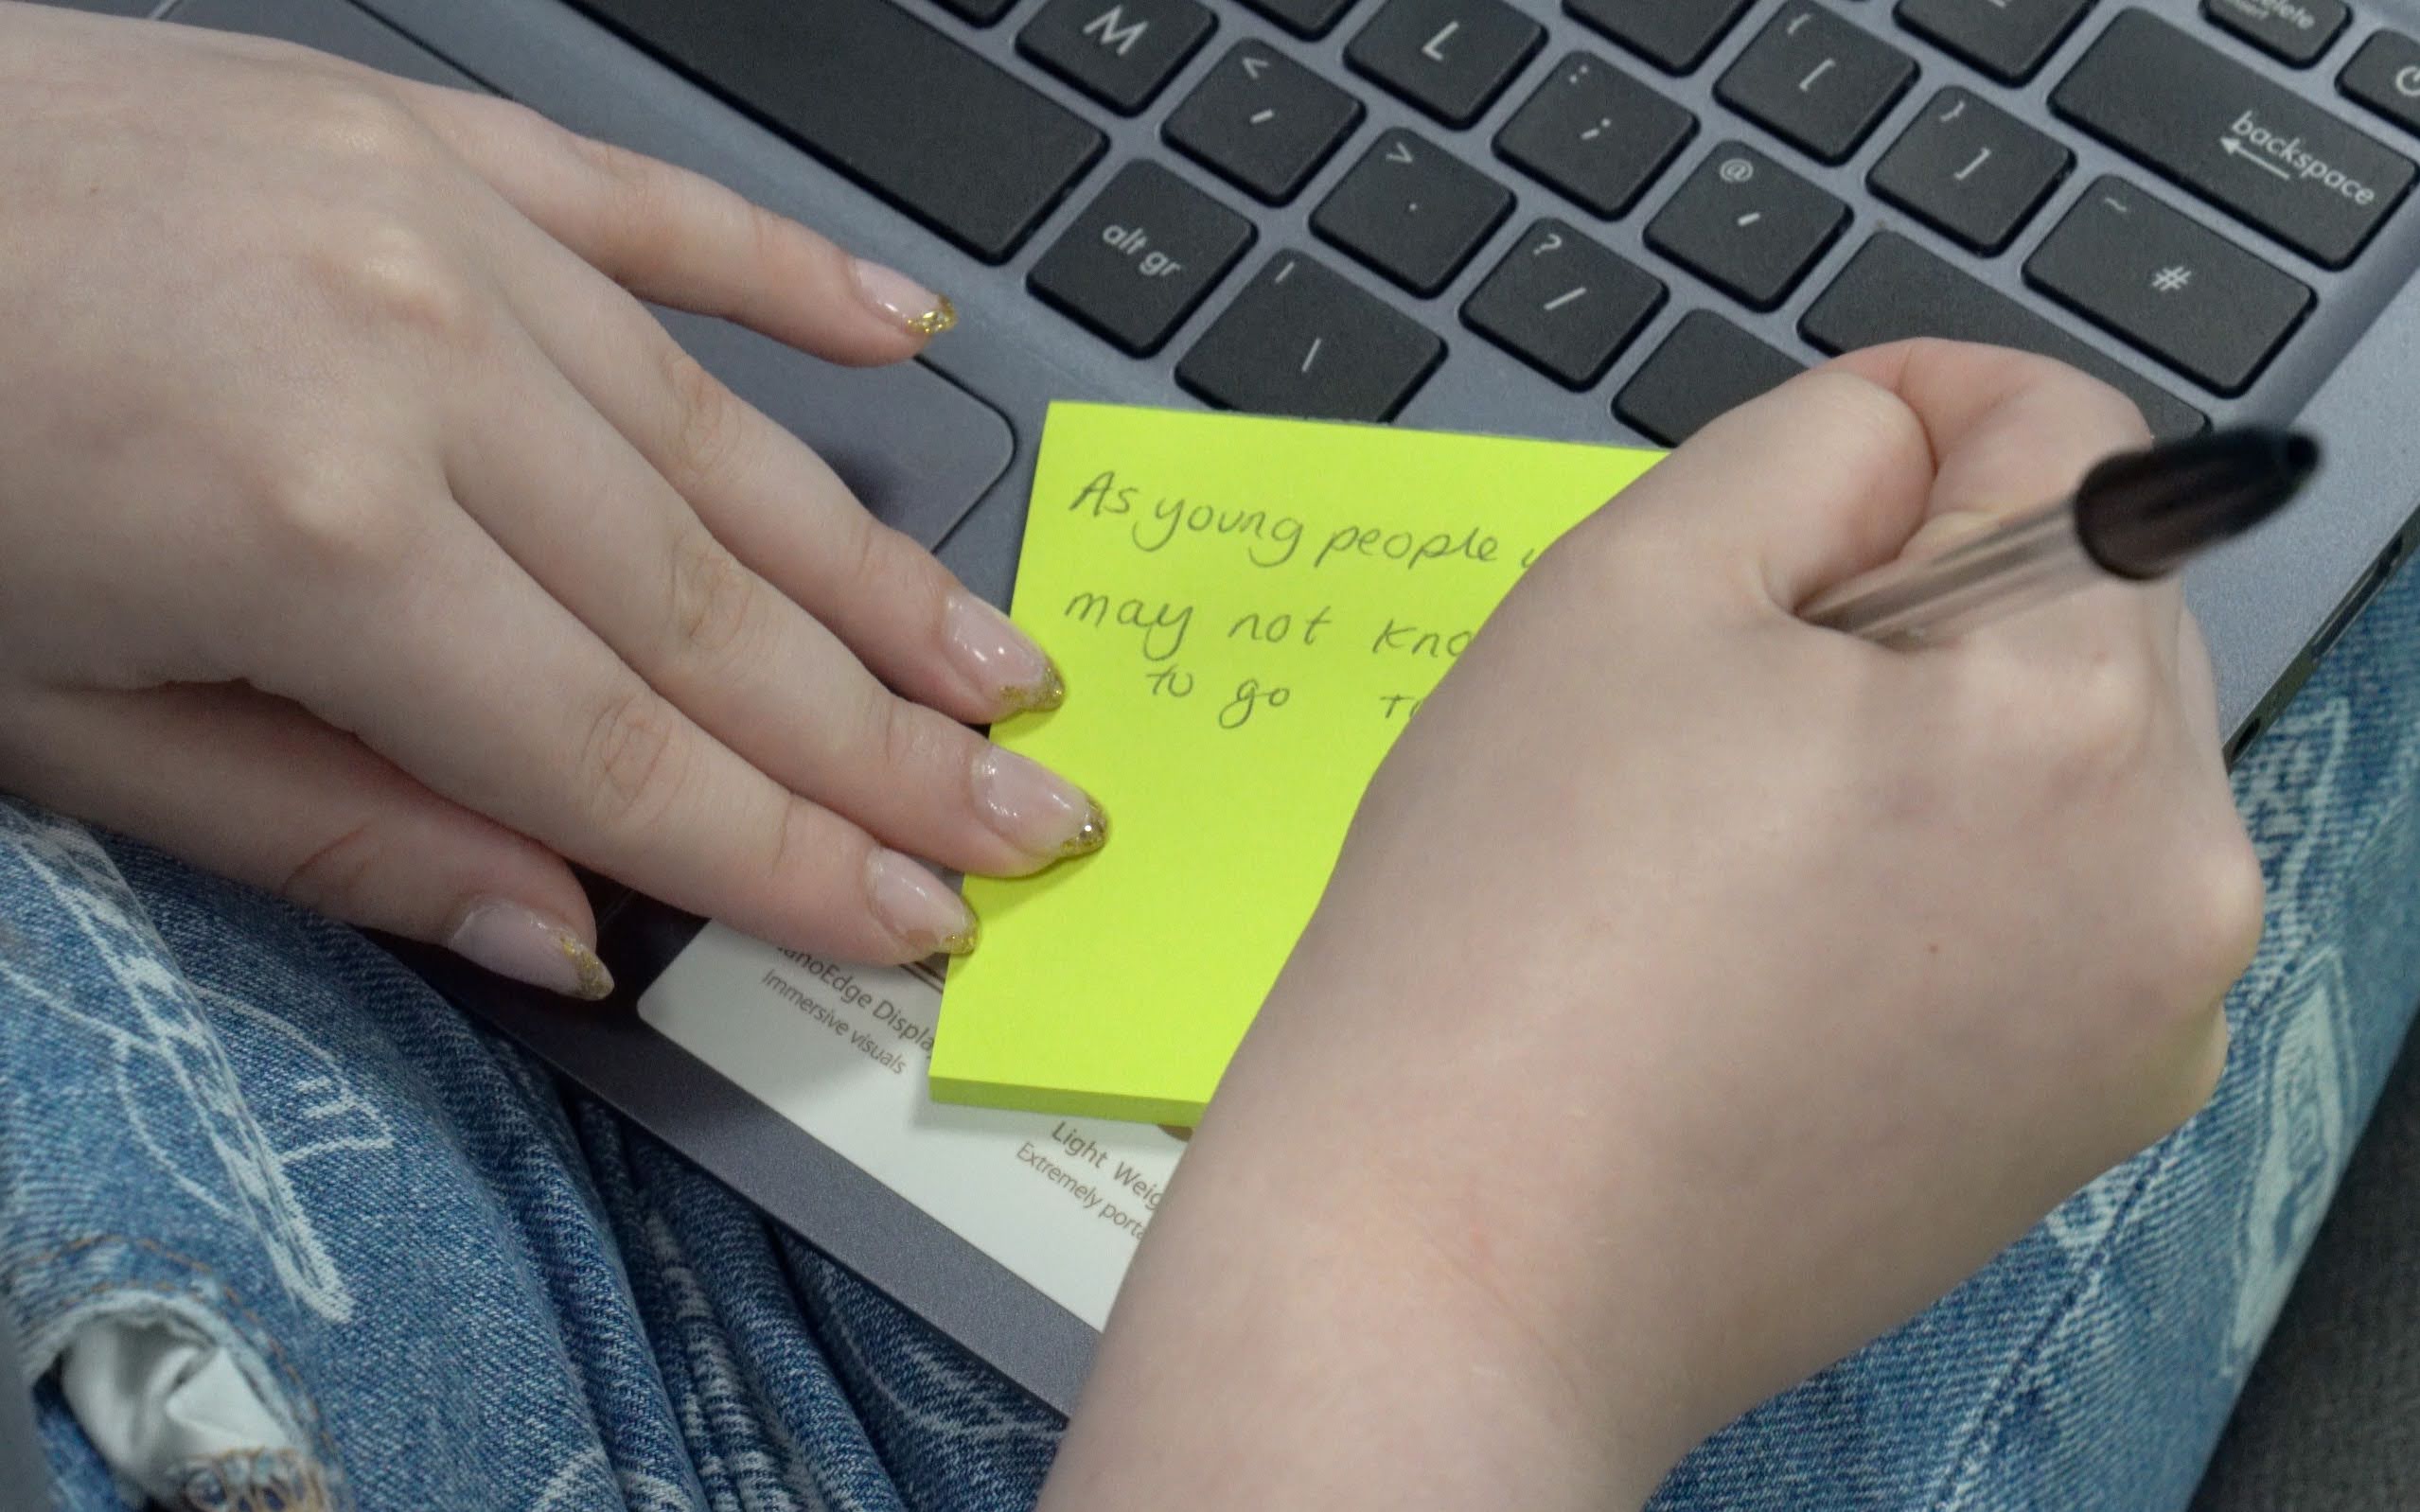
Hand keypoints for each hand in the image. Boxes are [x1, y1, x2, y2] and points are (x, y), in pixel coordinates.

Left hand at [0, 5, 1104, 996]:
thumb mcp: (58, 726)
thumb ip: (341, 835)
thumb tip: (560, 924)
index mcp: (315, 535)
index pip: (622, 750)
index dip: (788, 856)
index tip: (913, 914)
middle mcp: (412, 361)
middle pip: (711, 610)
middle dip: (888, 743)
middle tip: (1030, 817)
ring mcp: (432, 226)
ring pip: (717, 440)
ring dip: (876, 573)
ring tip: (999, 666)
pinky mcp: (416, 135)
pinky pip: (650, 209)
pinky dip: (785, 278)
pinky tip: (901, 334)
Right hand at [1048, 341, 2260, 1508]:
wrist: (1452, 1262)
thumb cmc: (1502, 942)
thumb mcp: (1632, 582)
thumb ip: (1814, 445)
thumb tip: (1916, 441)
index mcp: (2084, 729)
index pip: (2072, 442)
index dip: (1896, 429)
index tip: (1765, 515)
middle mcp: (2177, 891)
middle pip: (2074, 610)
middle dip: (1902, 610)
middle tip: (1704, 720)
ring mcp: (2136, 1033)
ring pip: (2049, 766)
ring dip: (1912, 749)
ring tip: (1719, 855)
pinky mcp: (2069, 1126)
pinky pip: (2029, 912)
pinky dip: (1922, 885)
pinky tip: (1761, 953)